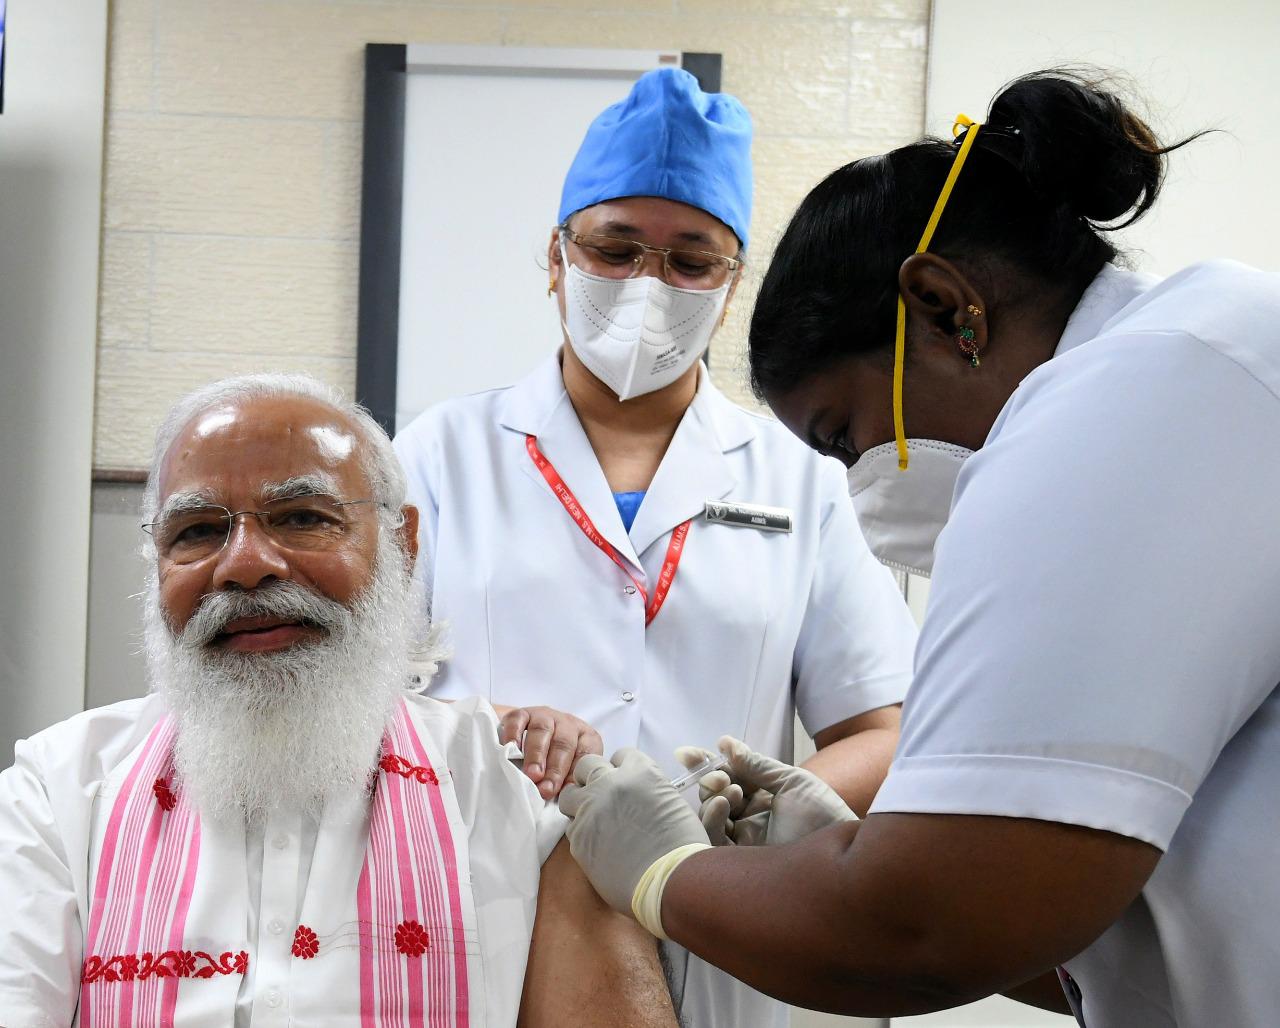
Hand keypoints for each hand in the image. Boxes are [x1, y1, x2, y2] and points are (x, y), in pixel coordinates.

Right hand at [499, 704, 602, 798]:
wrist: (525, 737)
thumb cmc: (550, 763)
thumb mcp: (564, 772)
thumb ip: (567, 784)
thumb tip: (567, 804)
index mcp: (585, 739)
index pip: (585, 755)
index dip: (574, 776)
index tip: (563, 795)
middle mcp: (568, 725)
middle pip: (564, 744)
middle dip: (555, 769)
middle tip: (545, 789)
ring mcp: (545, 716)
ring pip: (543, 730)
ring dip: (537, 754)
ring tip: (531, 775)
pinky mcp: (522, 713)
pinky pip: (519, 719)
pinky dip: (515, 733)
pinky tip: (511, 748)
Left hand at [560, 749, 708, 913]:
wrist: (672, 882)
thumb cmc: (682, 846)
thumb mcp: (671, 802)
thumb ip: (648, 790)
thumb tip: (637, 796)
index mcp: (639, 771)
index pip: (621, 756)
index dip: (623, 770)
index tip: (626, 784)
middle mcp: (610, 784)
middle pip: (587, 765)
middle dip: (593, 777)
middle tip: (602, 796)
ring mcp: (590, 810)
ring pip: (569, 795)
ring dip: (580, 803)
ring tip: (594, 819)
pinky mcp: (579, 839)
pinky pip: (572, 828)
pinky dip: (582, 832)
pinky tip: (598, 845)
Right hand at [676, 736, 856, 846]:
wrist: (840, 849)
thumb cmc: (823, 813)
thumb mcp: (791, 780)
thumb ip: (756, 764)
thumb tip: (724, 743)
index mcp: (761, 798)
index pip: (727, 778)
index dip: (706, 765)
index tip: (687, 754)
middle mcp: (749, 818)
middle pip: (714, 795)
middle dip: (710, 780)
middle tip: (720, 776)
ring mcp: (743, 840)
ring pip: (710, 816)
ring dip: (712, 796)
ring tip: (728, 789)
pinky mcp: (740, 861)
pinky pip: (713, 839)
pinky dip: (712, 818)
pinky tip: (720, 803)